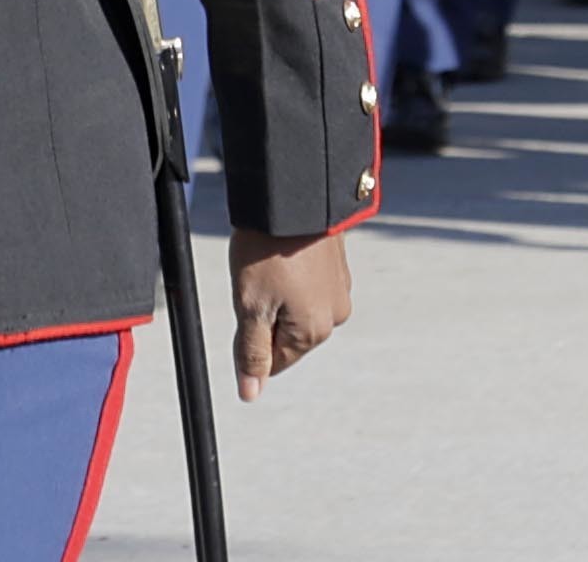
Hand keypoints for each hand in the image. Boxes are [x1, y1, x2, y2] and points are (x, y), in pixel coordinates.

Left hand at [228, 226, 351, 397]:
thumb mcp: (250, 305)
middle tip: (257, 278)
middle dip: (266, 312)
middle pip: (286, 335)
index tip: (247, 302)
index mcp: (314, 332)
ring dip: (279, 291)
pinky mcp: (338, 265)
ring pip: (296, 307)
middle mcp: (335, 315)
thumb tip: (250, 394)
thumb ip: (251, 352)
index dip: (250, 336)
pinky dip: (291, 273)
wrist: (294, 193)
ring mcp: (340, 288)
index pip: (273, 362)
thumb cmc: (269, 249)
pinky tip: (283, 251)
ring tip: (271, 260)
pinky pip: (308, 283)